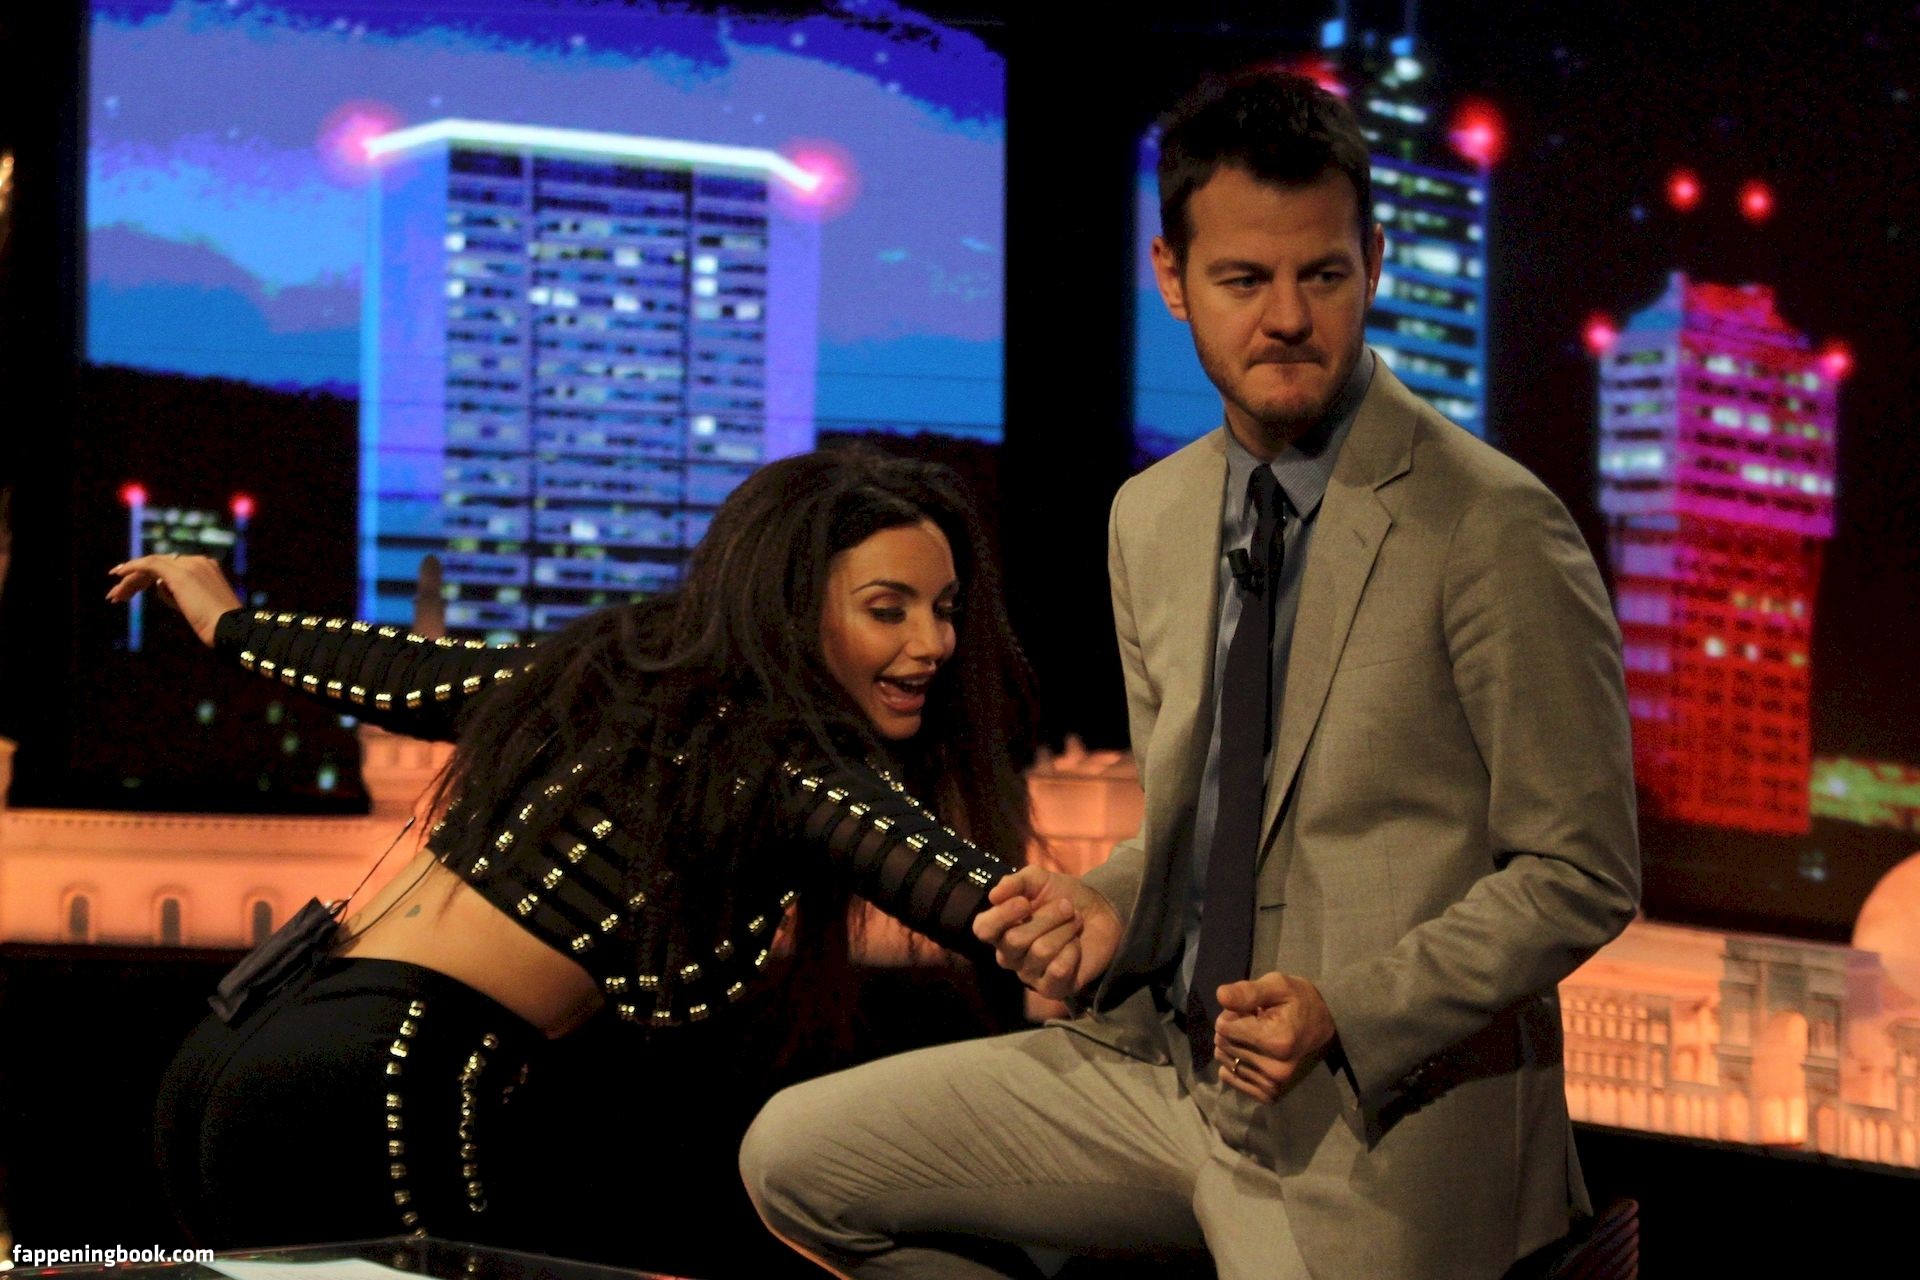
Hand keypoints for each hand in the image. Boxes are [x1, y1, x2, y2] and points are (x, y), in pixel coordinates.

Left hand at [106, 554, 242, 647]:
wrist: (230, 628)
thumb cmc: (218, 625)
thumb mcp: (197, 606)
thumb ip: (179, 593)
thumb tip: (160, 584)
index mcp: (207, 567)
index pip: (171, 567)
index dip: (149, 578)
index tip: (133, 590)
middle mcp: (198, 561)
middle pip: (159, 564)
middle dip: (136, 580)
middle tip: (118, 595)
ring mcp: (189, 565)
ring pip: (151, 565)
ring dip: (130, 580)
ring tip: (114, 596)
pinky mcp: (179, 574)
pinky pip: (149, 564)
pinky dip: (131, 567)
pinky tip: (117, 574)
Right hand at [972, 865, 1121, 999]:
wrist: (1101, 914)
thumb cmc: (1064, 897)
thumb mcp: (1039, 880)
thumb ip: (1015, 882)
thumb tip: (994, 896)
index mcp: (1000, 929)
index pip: (983, 929)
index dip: (1001, 916)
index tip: (1025, 902)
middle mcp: (1009, 955)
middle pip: (1015, 940)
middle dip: (1048, 918)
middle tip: (1067, 907)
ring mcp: (1029, 975)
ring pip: (1041, 952)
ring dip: (1065, 930)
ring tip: (1075, 923)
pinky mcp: (1051, 989)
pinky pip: (1058, 970)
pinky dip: (1073, 952)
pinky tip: (1076, 946)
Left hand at [1213, 971, 1336, 1104]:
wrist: (1325, 1029)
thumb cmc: (1300, 1002)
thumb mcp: (1278, 986)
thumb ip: (1248, 992)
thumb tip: (1220, 996)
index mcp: (1277, 1041)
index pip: (1223, 1026)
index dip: (1233, 1013)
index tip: (1252, 1010)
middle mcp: (1274, 1069)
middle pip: (1222, 1043)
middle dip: (1233, 1029)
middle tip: (1256, 1023)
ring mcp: (1272, 1086)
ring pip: (1224, 1059)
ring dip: (1234, 1046)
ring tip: (1257, 1038)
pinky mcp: (1268, 1095)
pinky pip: (1229, 1077)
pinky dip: (1235, 1064)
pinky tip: (1253, 1054)